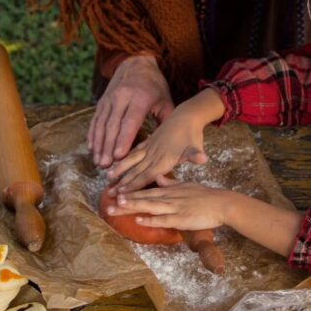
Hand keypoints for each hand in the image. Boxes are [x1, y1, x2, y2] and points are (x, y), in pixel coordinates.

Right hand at [88, 55, 173, 167]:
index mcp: (139, 97)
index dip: (123, 140)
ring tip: (98, 162)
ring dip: (98, 145)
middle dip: (108, 147)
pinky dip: (92, 135)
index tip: (119, 156)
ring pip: (101, 125)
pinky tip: (91, 148)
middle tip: (106, 165)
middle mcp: (121, 97)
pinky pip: (95, 120)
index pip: (129, 122)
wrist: (136, 63)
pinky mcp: (101, 102)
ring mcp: (109, 99)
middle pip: (112, 126)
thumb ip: (166, 121)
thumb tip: (169, 144)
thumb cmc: (154, 86)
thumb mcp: (165, 100)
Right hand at [108, 88, 223, 191]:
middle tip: (110, 193)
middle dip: (123, 183)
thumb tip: (202, 159)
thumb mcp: (196, 145)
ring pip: (131, 160)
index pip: (146, 176)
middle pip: (136, 171)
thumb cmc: (193, 134)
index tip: (123, 194)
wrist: (187, 115)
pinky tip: (116, 161)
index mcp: (164, 159)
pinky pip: (133, 151)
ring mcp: (149, 147)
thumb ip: (194, 155)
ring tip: (108, 177)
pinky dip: (124, 158)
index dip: (134, 185)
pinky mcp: (148, 141)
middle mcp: (153, 154)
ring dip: (120, 169)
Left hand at [110, 178, 229, 231]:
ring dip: (134, 206)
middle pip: (143, 199)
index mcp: (169, 190)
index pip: (145, 191)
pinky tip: (138, 220)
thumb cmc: (205, 196)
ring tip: (118, 206)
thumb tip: (158, 178)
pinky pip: (163, 219)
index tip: (115, 194)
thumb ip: (170, 183)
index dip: (130, 192)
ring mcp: (174, 207)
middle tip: (108, 203)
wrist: (222, 203)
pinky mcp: (181, 218)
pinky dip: (150, 219)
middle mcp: (168, 197)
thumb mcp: (185, 185)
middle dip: (125, 201)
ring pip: (150, 207)